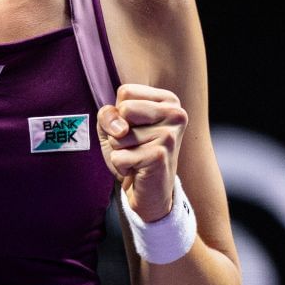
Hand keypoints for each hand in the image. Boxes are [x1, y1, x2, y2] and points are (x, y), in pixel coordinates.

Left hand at [98, 83, 187, 223]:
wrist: (150, 192)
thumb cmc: (133, 154)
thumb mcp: (114, 126)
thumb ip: (109, 114)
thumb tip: (120, 128)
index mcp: (168, 100)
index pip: (126, 91)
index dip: (119, 113)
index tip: (134, 128)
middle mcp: (175, 114)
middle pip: (124, 109)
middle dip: (118, 131)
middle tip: (135, 145)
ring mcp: (170, 135)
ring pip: (120, 135)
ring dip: (120, 150)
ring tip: (137, 157)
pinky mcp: (160, 156)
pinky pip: (120, 156)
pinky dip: (121, 166)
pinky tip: (138, 170)